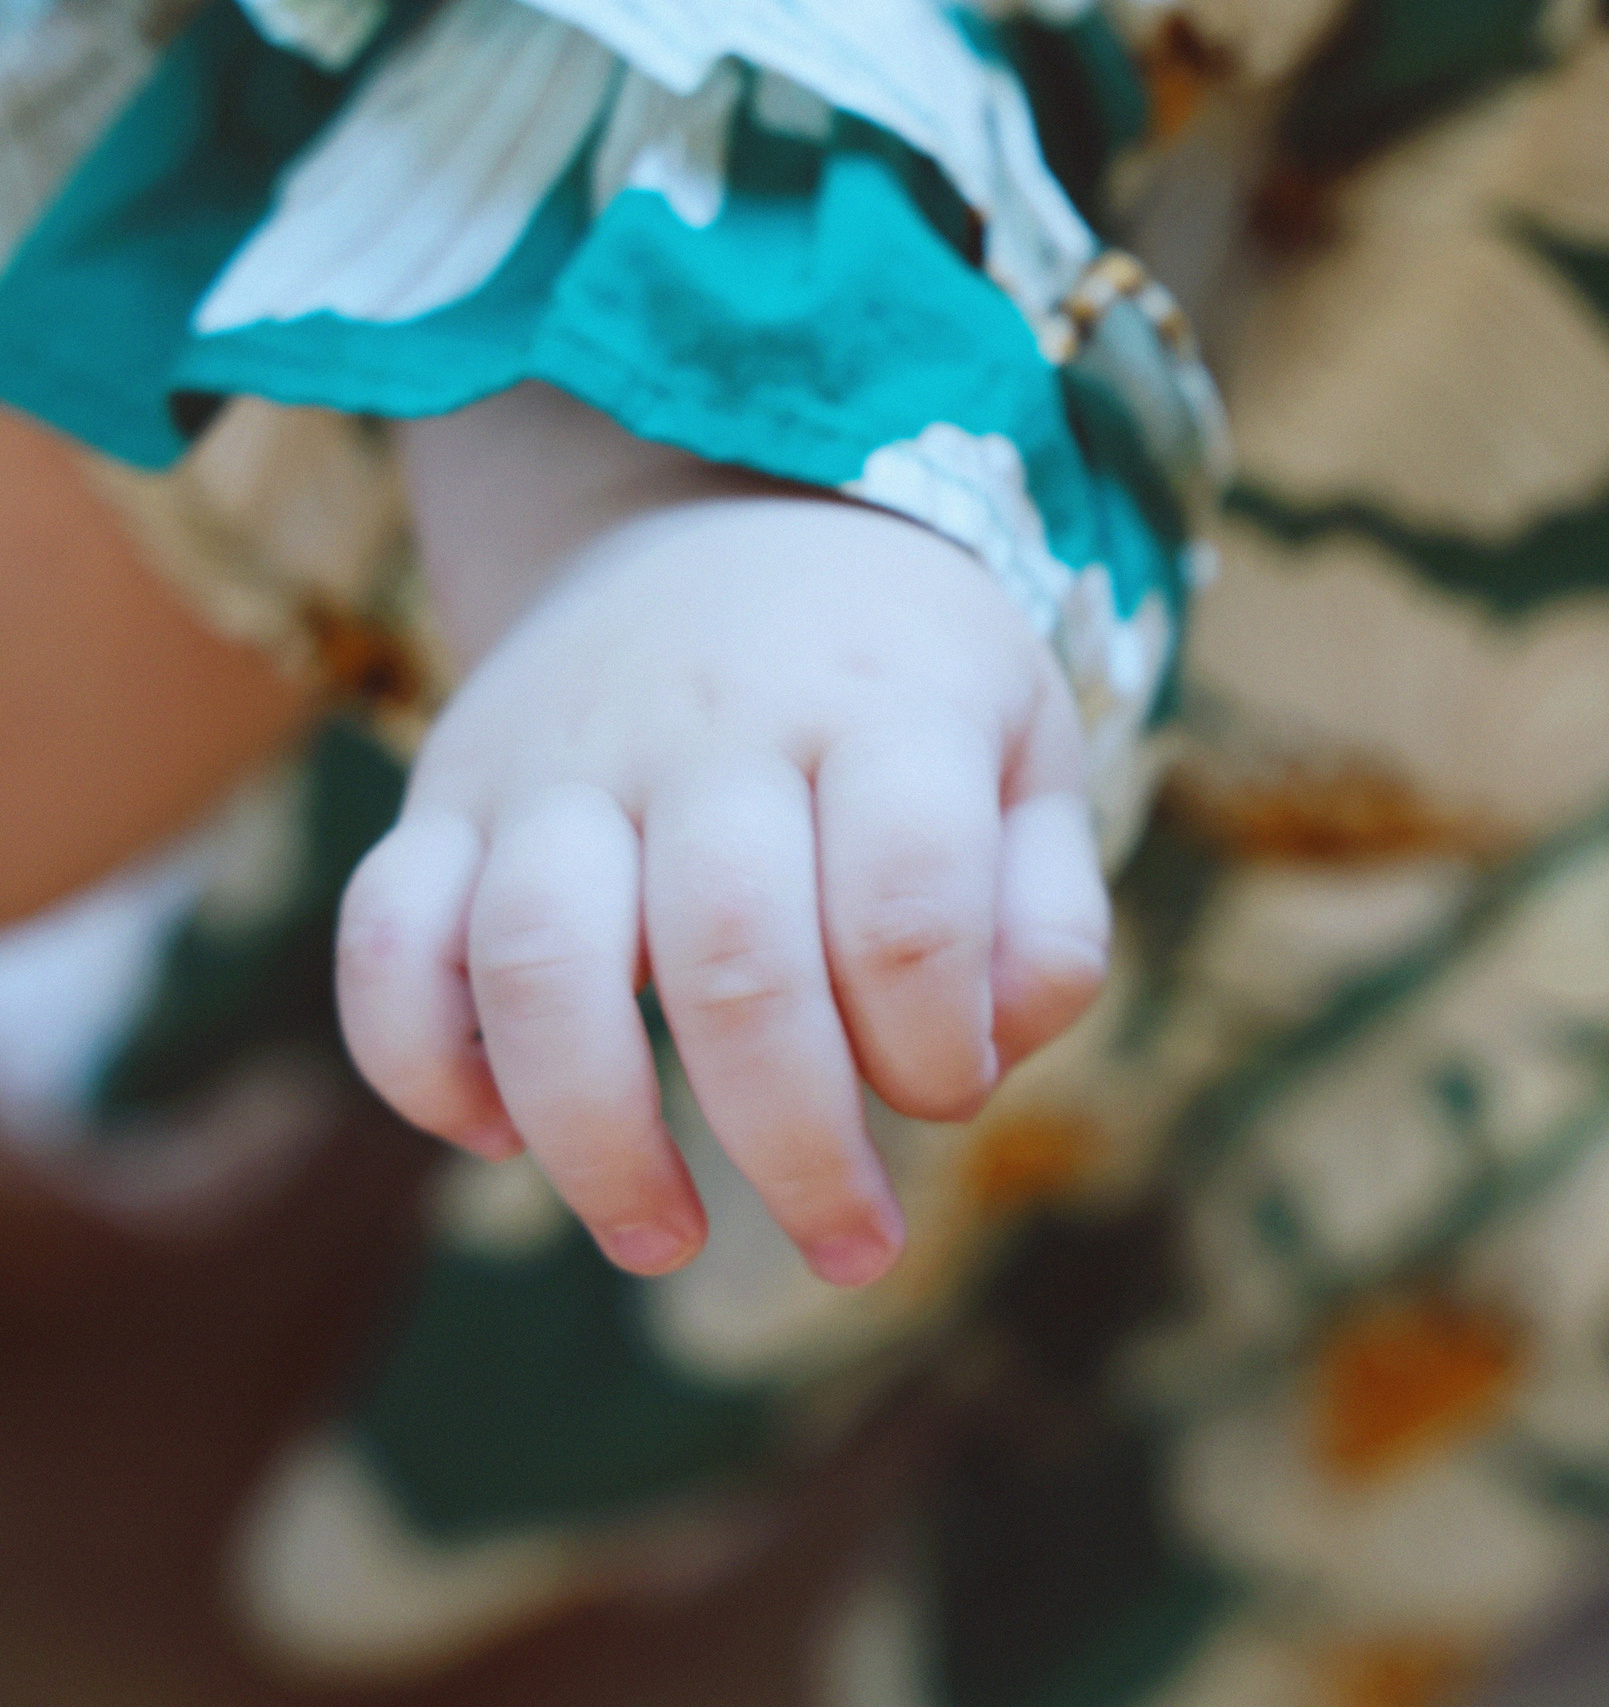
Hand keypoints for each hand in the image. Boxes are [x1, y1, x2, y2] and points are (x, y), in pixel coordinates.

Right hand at [336, 472, 1108, 1287]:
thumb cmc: (903, 686)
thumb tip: (981, 1063)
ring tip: (665, 1242)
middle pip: (731, 966)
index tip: (950, 1091)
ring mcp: (561, 756)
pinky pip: (385, 938)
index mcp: (882, 706)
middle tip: (850, 1247)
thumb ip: (1047, 917)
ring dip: (597, 1142)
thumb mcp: (1027, 757)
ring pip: (537, 964)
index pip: (903, 910)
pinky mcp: (446, 791)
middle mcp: (713, 726)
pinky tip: (498, 1137)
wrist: (726, 512)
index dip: (936, 1048)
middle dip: (796, 1148)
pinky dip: (422, 1063)